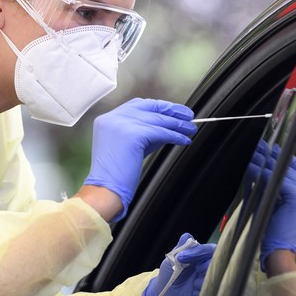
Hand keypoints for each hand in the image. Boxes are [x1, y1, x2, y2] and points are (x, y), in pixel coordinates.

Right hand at [84, 98, 195, 220]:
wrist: (105, 191)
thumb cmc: (115, 176)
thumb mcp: (128, 147)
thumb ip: (143, 133)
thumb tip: (167, 126)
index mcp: (107, 120)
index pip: (137, 105)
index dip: (158, 107)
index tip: (173, 111)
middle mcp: (112, 118)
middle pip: (149, 107)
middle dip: (171, 110)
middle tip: (187, 116)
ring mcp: (121, 125)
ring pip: (158, 120)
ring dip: (178, 124)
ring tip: (191, 129)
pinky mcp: (133, 135)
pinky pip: (161, 132)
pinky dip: (176, 135)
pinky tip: (184, 140)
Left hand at [142, 233, 215, 295]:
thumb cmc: (167, 278)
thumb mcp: (170, 261)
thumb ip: (180, 248)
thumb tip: (187, 236)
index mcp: (200, 258)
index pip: (209, 250)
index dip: (199, 252)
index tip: (182, 257)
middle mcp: (208, 269)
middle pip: (218, 262)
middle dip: (206, 264)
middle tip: (196, 269)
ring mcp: (209, 282)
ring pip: (217, 276)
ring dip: (204, 278)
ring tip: (193, 284)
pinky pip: (214, 291)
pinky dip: (204, 290)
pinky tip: (195, 293)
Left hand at [246, 141, 295, 270]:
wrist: (278, 249)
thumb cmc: (272, 229)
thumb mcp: (273, 202)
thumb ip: (271, 185)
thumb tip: (260, 164)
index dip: (282, 157)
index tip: (268, 148)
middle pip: (291, 166)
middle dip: (272, 155)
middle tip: (258, 145)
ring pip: (283, 172)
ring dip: (265, 162)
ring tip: (251, 154)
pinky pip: (278, 180)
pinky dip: (262, 173)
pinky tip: (251, 168)